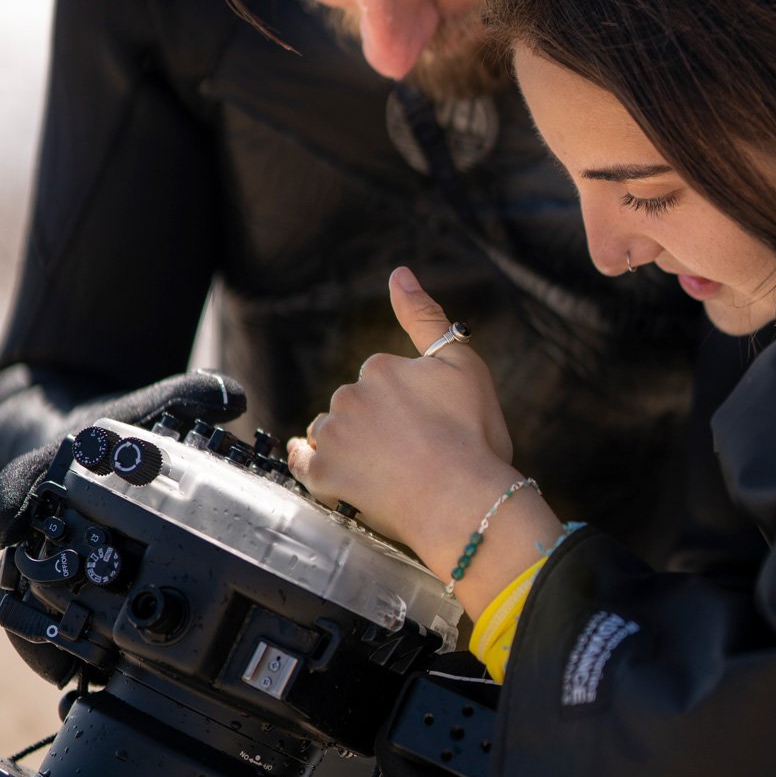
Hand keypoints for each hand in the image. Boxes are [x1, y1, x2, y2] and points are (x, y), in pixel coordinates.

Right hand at [0, 370, 246, 684]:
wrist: (71, 449)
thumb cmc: (113, 434)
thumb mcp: (148, 408)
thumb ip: (186, 398)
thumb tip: (234, 396)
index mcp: (51, 472)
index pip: (17, 484)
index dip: (10, 502)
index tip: (6, 524)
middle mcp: (36, 521)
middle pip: (13, 561)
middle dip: (30, 595)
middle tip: (56, 624)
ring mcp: (40, 559)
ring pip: (21, 604)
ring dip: (37, 638)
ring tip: (65, 670)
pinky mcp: (53, 593)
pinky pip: (39, 628)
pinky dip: (51, 656)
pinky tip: (72, 684)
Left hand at [286, 269, 519, 573]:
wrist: (465, 502)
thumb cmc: (473, 438)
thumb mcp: (464, 365)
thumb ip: (426, 317)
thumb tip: (398, 273)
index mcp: (381, 367)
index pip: (383, 381)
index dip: (407, 406)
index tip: (429, 427)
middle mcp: (349, 395)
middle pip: (355, 406)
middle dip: (377, 425)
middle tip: (414, 454)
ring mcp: (333, 436)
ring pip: (330, 432)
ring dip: (348, 445)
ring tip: (388, 472)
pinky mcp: (322, 474)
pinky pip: (302, 462)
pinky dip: (311, 463)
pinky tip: (332, 471)